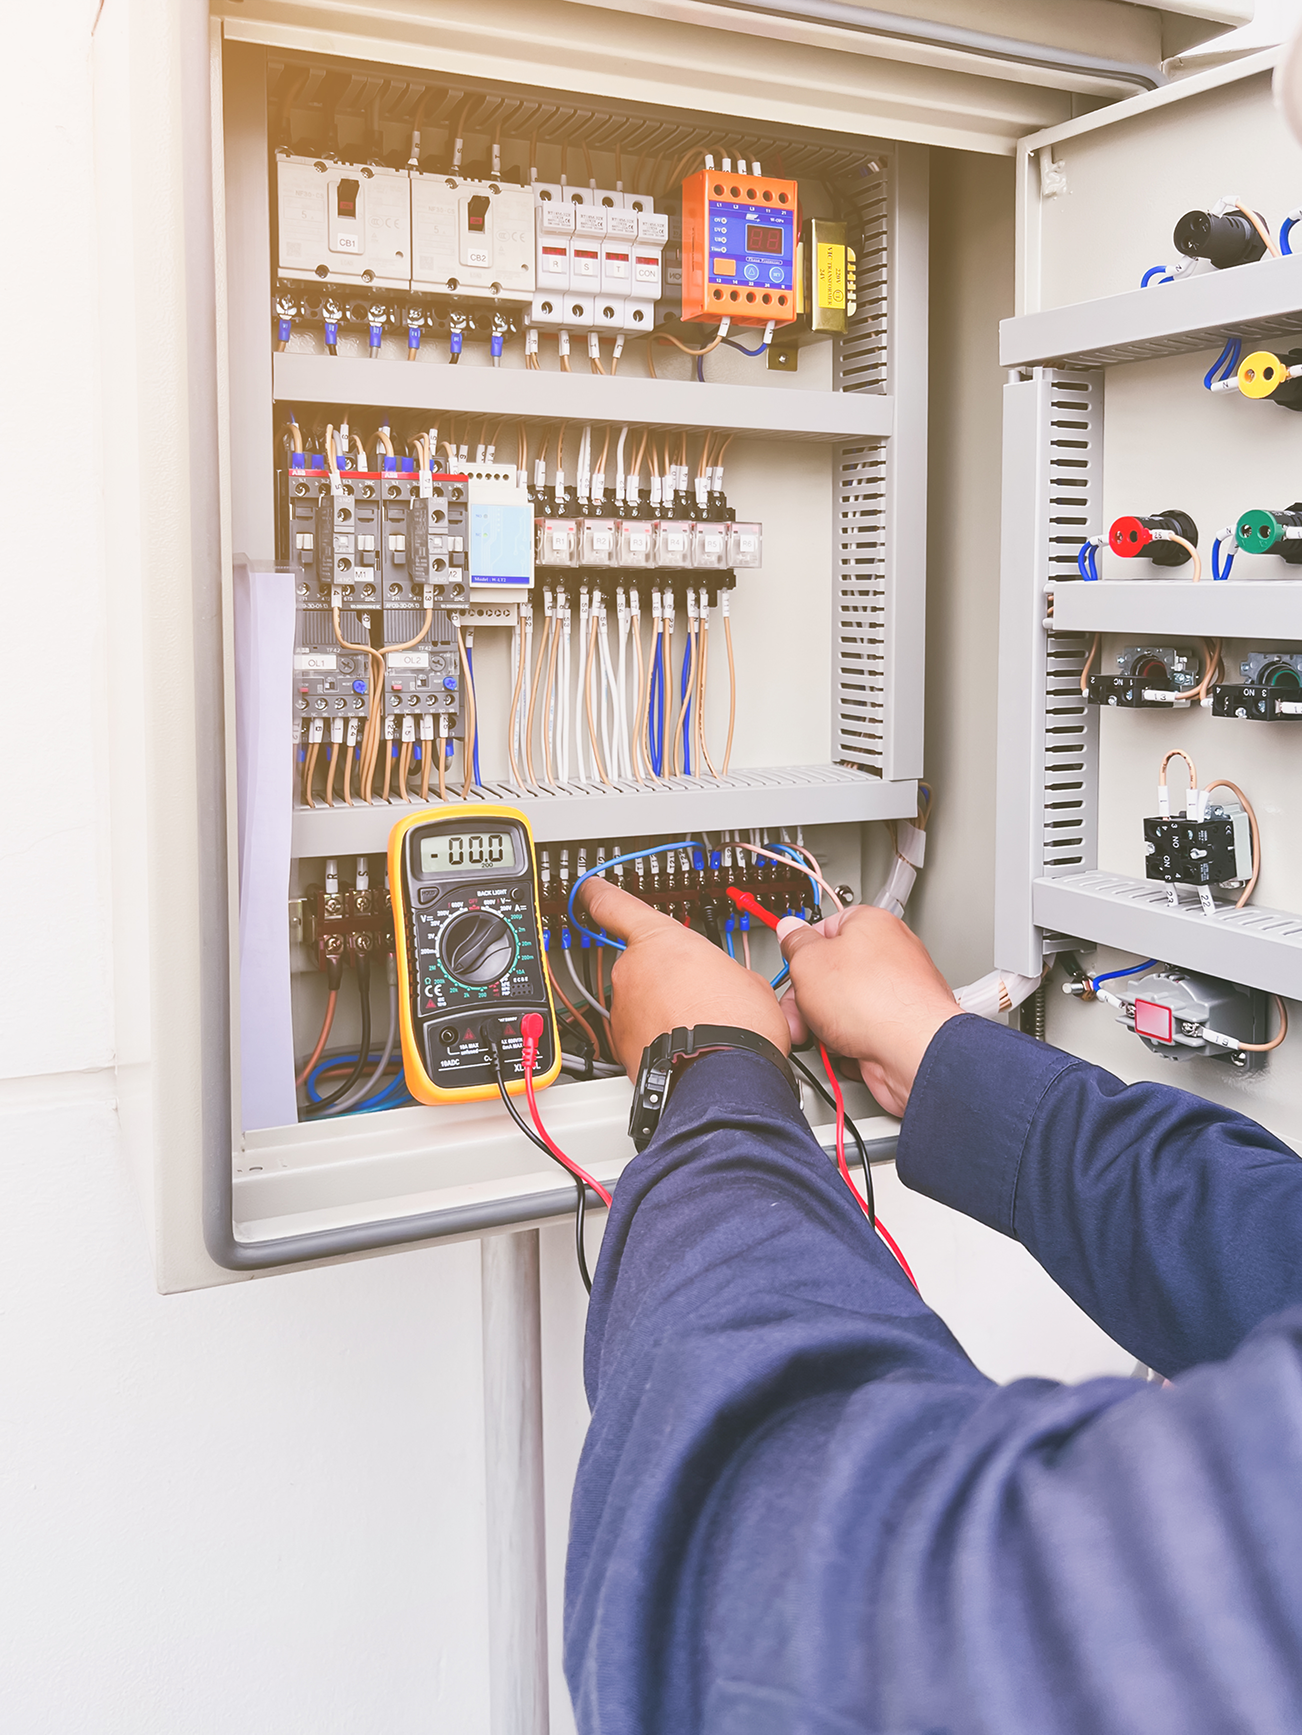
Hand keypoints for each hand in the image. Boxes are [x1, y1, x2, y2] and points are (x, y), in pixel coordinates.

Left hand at [579, 877, 790, 1076]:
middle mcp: (631, 970)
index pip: (615, 905)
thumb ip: (718, 967)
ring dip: (659, 1009)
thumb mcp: (745, 977)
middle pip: (638, 963)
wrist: (723, 1076)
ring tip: (696, 1027)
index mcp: (661, 940)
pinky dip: (654, 1037)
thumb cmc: (736, 1025)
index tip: (590, 888)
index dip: (599, 893)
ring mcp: (622, 1008)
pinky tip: (684, 1047)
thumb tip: (724, 982)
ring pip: (637, 1000)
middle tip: (696, 994)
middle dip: (662, 977)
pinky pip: (636, 1032)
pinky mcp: (619, 1044)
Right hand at [777, 905, 959, 1116]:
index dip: (802, 950)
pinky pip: (862, 1029)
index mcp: (871, 924)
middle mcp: (891, 953)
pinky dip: (849, 1041)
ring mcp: (898, 992)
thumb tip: (790, 930)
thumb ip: (795, 945)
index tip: (791, 964)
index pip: (826, 926)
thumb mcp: (809, 963)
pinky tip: (846, 1047)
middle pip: (832, 971)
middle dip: (808, 998)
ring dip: (825, 1024)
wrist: (913, 1052)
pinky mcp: (901, 1026)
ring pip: (844, 1005)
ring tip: (824, 1034)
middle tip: (799, 1011)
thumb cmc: (875, 1002)